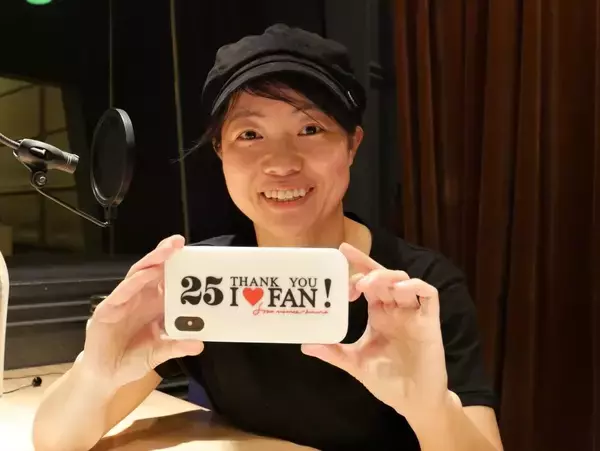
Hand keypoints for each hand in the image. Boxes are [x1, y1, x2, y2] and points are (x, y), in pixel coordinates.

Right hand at [81, 235, 203, 388]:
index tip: (195, 256)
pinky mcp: (107, 311)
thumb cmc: (131, 360)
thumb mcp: (159, 353)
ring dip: (153, 261)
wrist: (104, 377)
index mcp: (153, 305)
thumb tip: (200, 344)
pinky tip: (147, 273)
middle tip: (180, 242)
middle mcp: (139, 298)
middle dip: (166, 254)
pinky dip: (134, 282)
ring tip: (168, 250)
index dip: (179, 266)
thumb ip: (176, 346)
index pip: (167, 279)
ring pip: (138, 275)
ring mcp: (123, 302)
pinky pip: (122, 293)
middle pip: (153, 270)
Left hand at [301, 243, 450, 417]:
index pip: (368, 282)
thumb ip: (333, 352)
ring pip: (404, 280)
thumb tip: (305, 345)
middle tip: (347, 258)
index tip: (338, 279)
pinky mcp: (430, 322)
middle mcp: (395, 309)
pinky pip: (428, 295)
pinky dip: (415, 286)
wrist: (413, 402)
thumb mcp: (355, 363)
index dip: (354, 274)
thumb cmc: (387, 380)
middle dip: (367, 264)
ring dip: (386, 275)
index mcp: (379, 313)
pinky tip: (399, 291)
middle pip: (384, 275)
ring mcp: (413, 314)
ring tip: (368, 284)